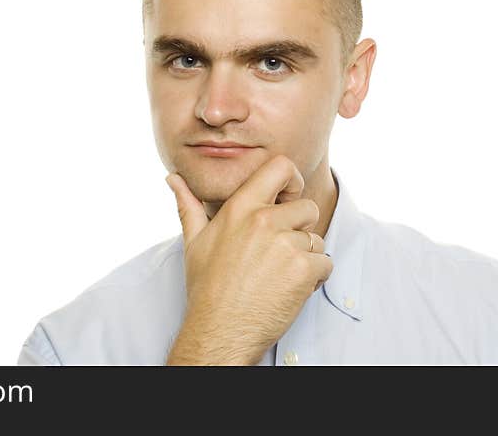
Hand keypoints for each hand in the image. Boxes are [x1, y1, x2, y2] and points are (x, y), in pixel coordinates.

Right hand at [164, 154, 332, 364]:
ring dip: (306, 257)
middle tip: (280, 251)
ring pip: (316, 239)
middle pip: (307, 207)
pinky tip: (289, 289)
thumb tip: (172, 178)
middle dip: (301, 228)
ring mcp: (286, 244)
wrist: (220, 330)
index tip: (287, 199)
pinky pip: (325, 263)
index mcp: (240, 208)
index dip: (292, 181)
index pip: (281, 167)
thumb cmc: (206, 287)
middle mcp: (264, 220)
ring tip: (279, 275)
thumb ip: (188, 205)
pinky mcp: (303, 269)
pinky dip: (314, 278)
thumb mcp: (193, 241)